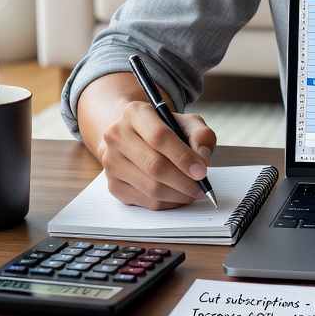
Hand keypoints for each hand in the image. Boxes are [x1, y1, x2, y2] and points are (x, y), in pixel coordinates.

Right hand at [77, 73, 217, 208]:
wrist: (134, 137)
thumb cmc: (165, 129)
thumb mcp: (187, 122)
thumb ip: (201, 136)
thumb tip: (203, 160)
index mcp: (135, 113)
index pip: (159, 137)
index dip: (183, 157)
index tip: (202, 172)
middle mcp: (117, 136)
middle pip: (154, 165)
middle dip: (184, 181)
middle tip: (202, 188)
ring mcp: (111, 162)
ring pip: (150, 187)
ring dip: (178, 195)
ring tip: (194, 193)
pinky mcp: (112, 185)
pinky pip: (145, 201)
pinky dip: (167, 203)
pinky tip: (179, 197)